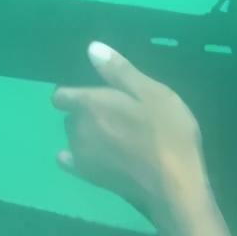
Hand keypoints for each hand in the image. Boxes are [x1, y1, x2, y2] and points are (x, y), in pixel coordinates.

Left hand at [52, 42, 206, 214]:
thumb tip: (93, 48)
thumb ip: (119, 71)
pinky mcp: (88, 178)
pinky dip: (80, 157)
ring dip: (88, 135)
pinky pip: (72, 161)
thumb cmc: (167, 134)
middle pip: (71, 116)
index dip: (76, 93)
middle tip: (118, 116)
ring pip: (75, 138)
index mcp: (90, 104)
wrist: (174, 187)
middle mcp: (78, 129)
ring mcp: (81, 156)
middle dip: (87, 113)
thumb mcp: (152, 93)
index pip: (62, 95)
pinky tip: (99, 157)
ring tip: (116, 138)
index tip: (100, 95)